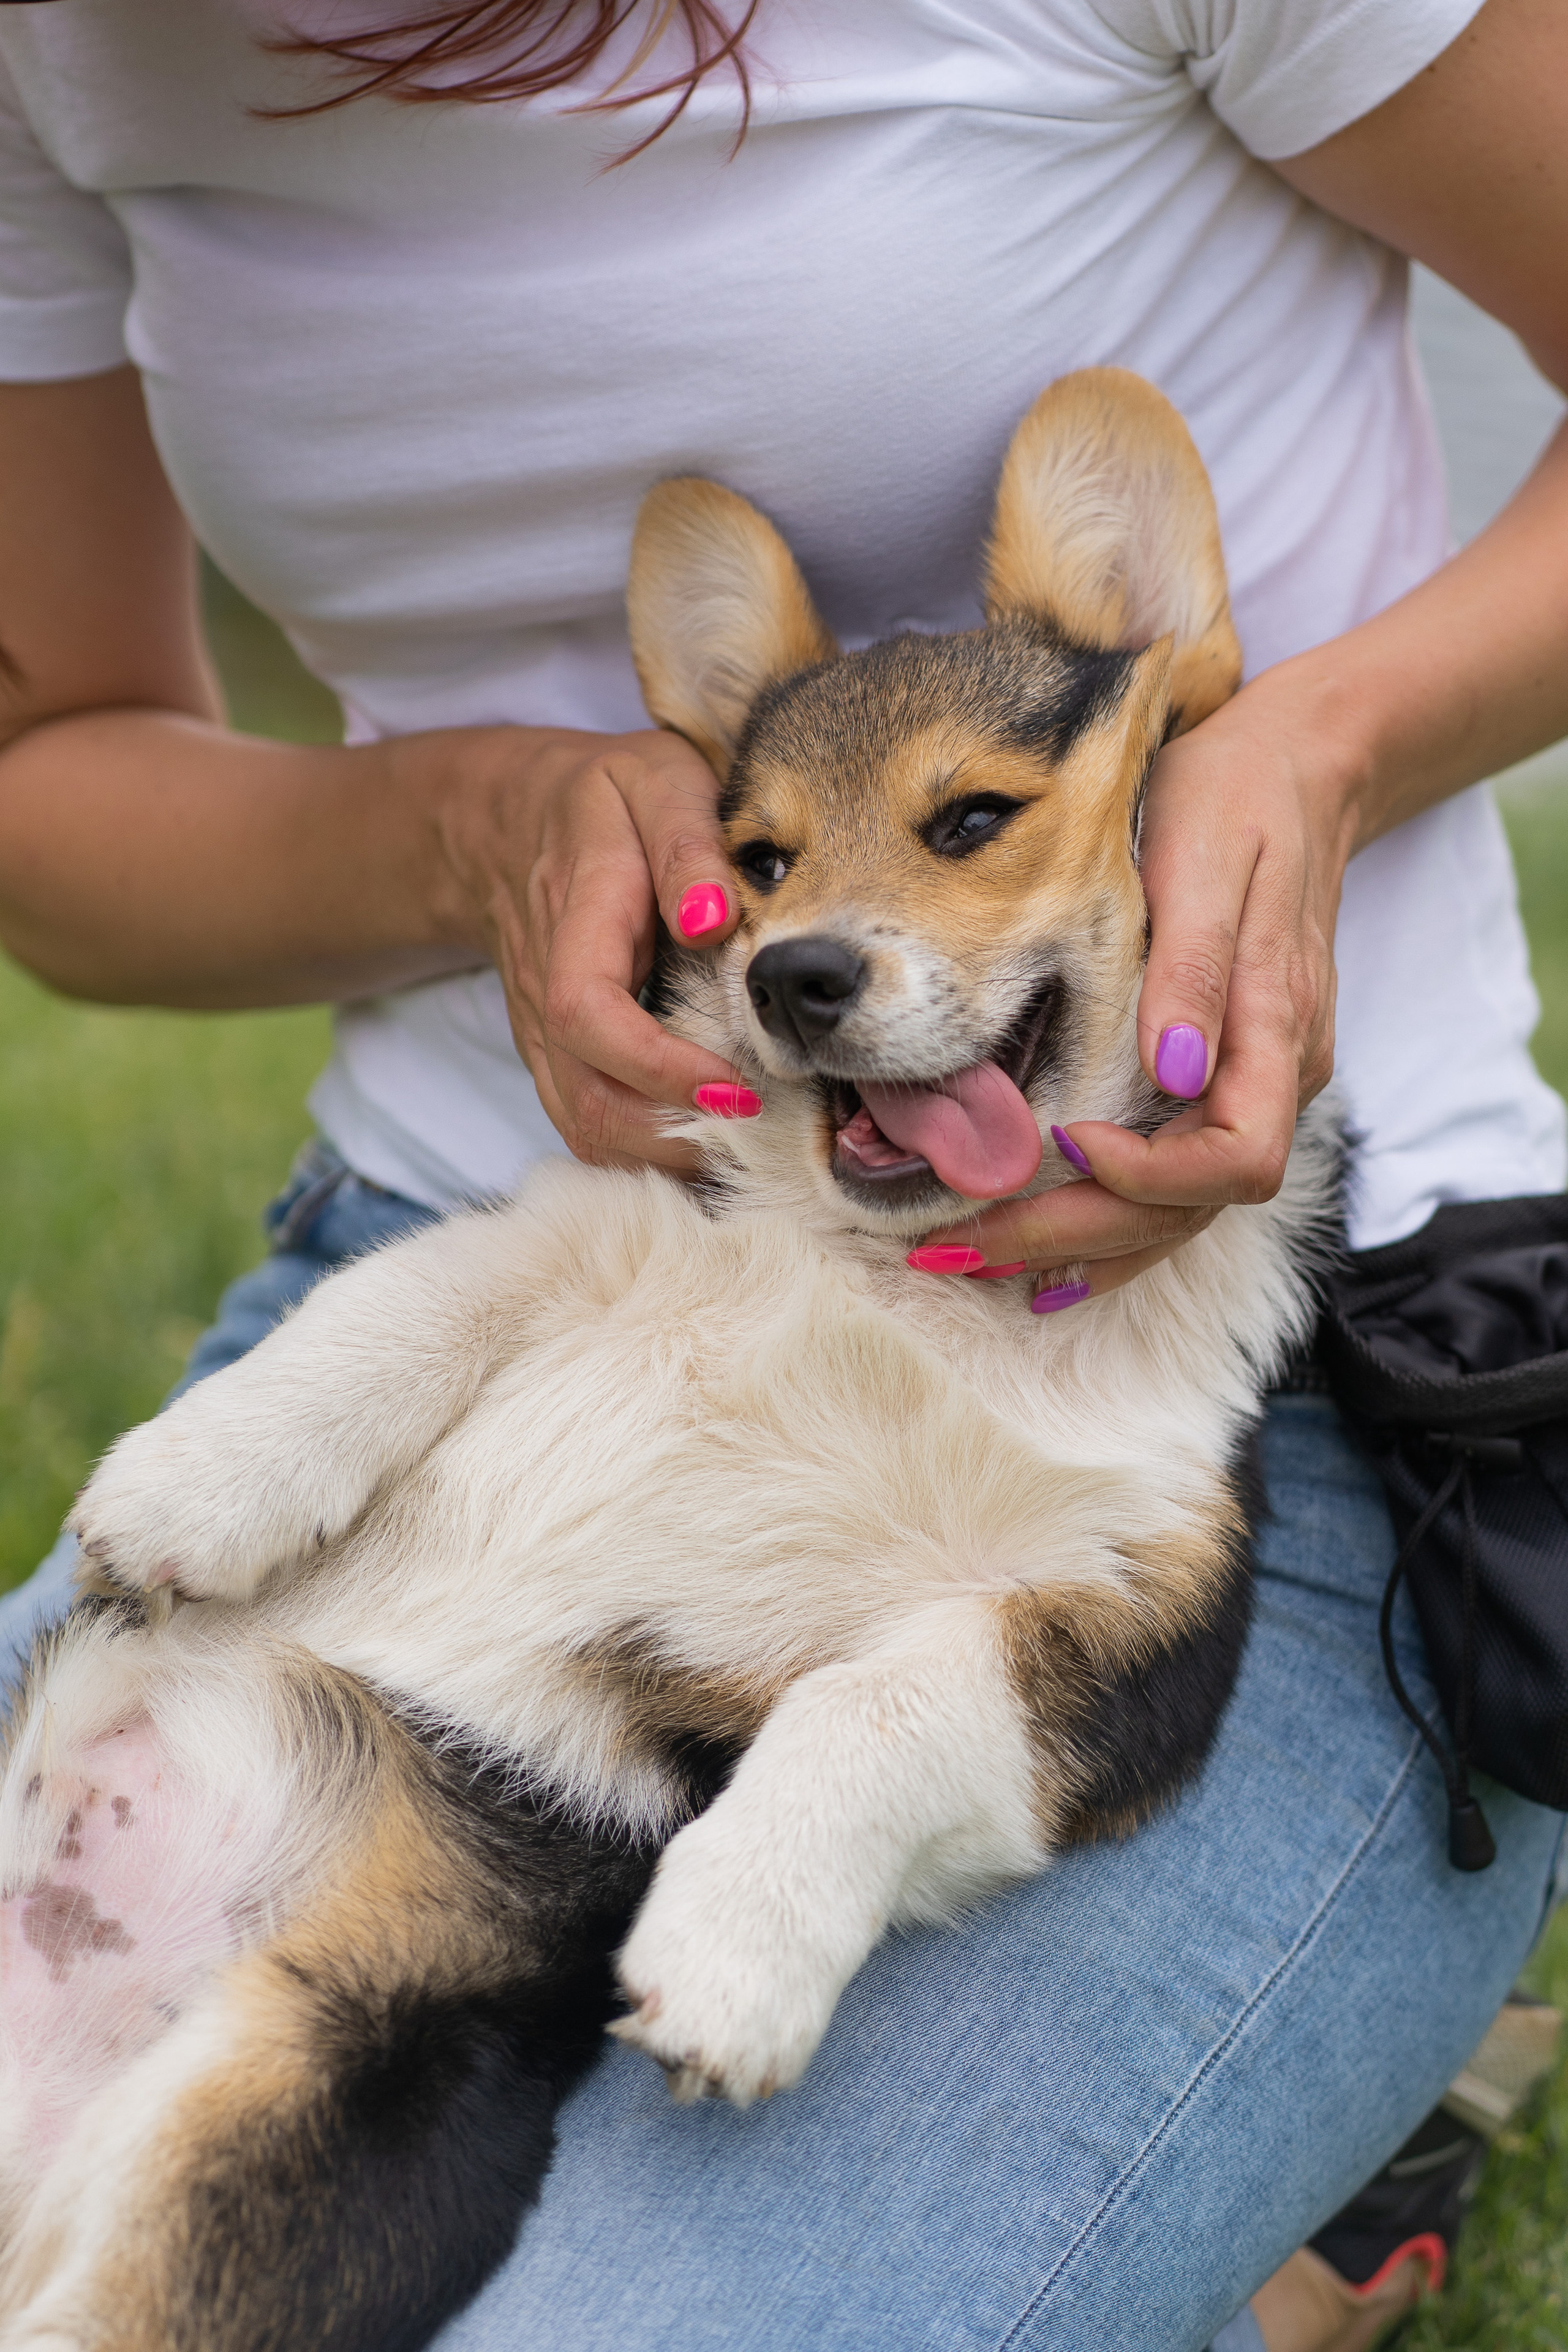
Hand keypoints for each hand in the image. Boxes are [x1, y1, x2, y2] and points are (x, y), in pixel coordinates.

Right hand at [426, 724, 753, 1168]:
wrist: (513, 819)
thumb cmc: (608, 799)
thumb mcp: (655, 782)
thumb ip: (687, 845)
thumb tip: (715, 918)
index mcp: (575, 923)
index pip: (587, 1016)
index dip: (659, 1067)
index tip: (740, 1087)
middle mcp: (545, 996)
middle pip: (587, 1103)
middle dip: (676, 1138)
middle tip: (768, 1134)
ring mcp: (544, 1037)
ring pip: (587, 1131)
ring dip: (666, 1159)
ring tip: (749, 1151)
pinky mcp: (558, 1060)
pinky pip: (593, 1128)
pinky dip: (652, 1154)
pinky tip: (713, 1144)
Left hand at [920, 668, 1359, 1303]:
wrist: (1290, 773)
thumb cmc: (1237, 805)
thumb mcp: (1209, 863)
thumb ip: (1194, 968)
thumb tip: (1172, 1067)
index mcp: (1278, 1034)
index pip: (1237, 1158)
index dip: (1151, 1177)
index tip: (1064, 1146)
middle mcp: (1271, 1081)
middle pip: (1188, 1208)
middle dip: (1076, 1232)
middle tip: (966, 1242)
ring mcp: (1245, 1089)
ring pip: (1174, 1215)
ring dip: (1076, 1248)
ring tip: (974, 1258)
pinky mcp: (1212, 1084)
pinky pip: (1168, 1189)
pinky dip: (1106, 1231)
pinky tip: (1041, 1258)